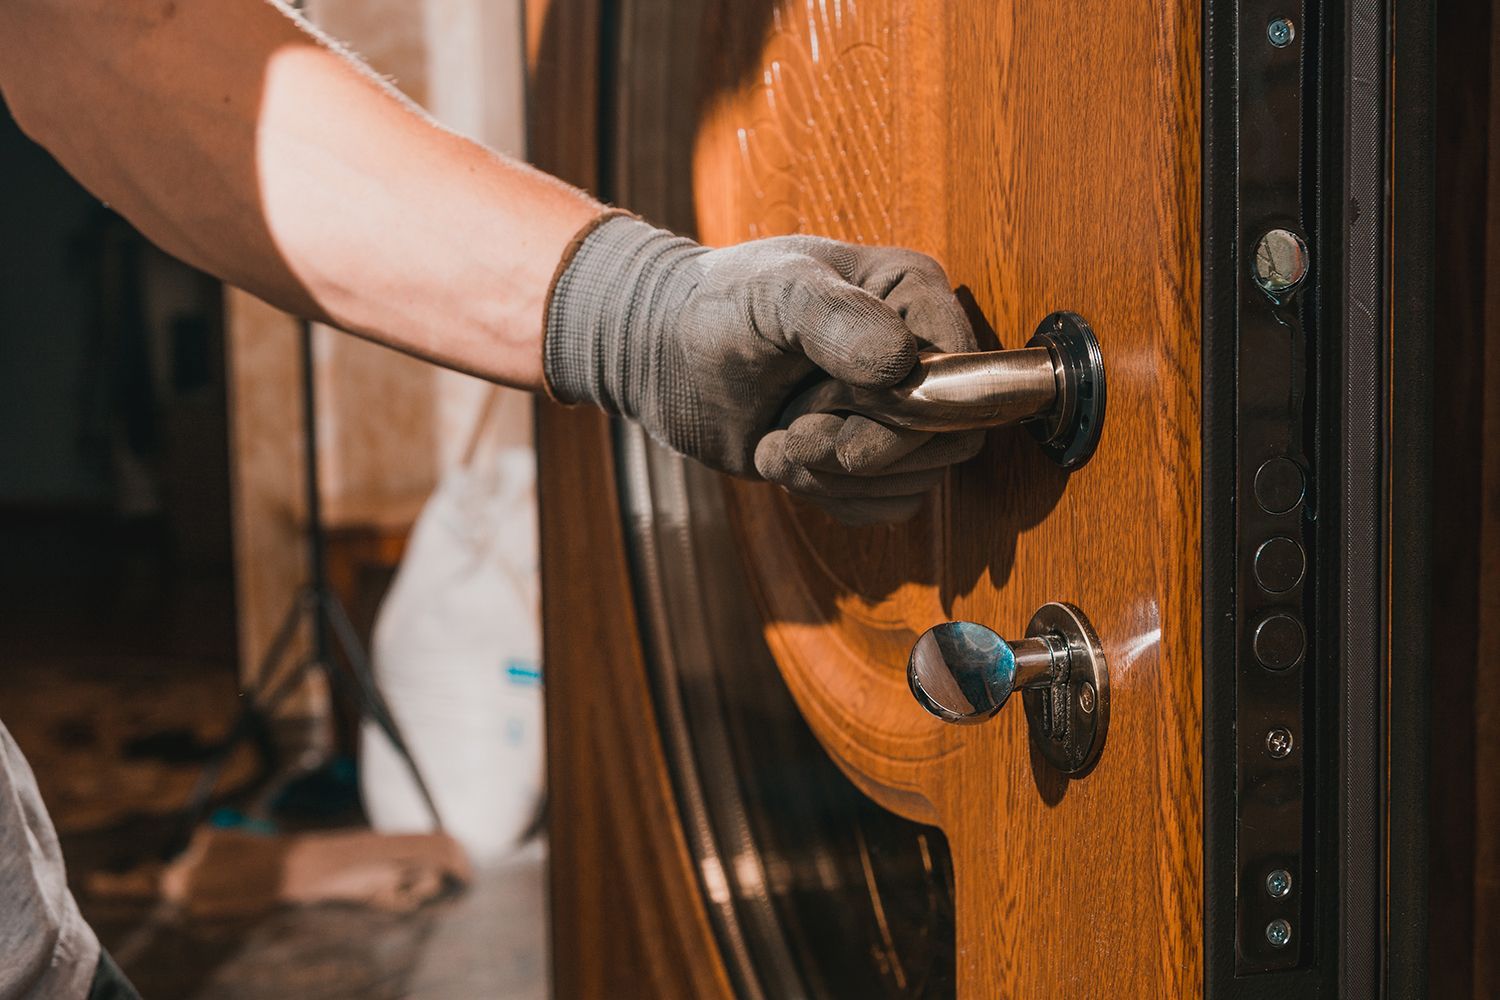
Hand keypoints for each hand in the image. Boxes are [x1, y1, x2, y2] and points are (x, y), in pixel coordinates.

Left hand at [543, 214, 983, 523]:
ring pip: (918, 479)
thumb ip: (834, 317)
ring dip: (836, 474)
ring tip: (782, 436)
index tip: (846, 398)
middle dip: (865, 448)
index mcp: (911, 293)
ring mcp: (898, 410)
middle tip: (797, 427)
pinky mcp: (871, 457)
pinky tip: (786, 459)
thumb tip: (898, 366)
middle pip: (949, 437)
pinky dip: (832, 498)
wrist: (665, 355)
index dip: (914, 405)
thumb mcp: (772, 294)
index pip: (966, 372)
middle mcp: (918, 352)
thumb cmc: (718, 308)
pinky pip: (889, 505)